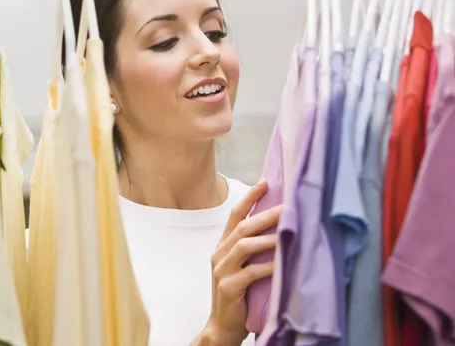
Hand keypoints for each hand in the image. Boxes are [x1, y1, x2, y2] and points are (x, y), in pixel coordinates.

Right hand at [195, 180, 280, 345]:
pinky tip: (283, 263)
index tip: (265, 182)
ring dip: (269, 238)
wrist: (222, 327)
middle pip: (243, 227)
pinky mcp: (229, 287)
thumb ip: (253, 249)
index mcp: (223, 246)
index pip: (235, 215)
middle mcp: (219, 254)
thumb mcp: (242, 267)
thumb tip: (280, 228)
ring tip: (289, 232)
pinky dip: (269, 266)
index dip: (249, 198)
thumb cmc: (239, 295)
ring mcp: (222, 270)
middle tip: (288, 207)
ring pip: (245, 245)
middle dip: (266, 214)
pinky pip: (251, 272)